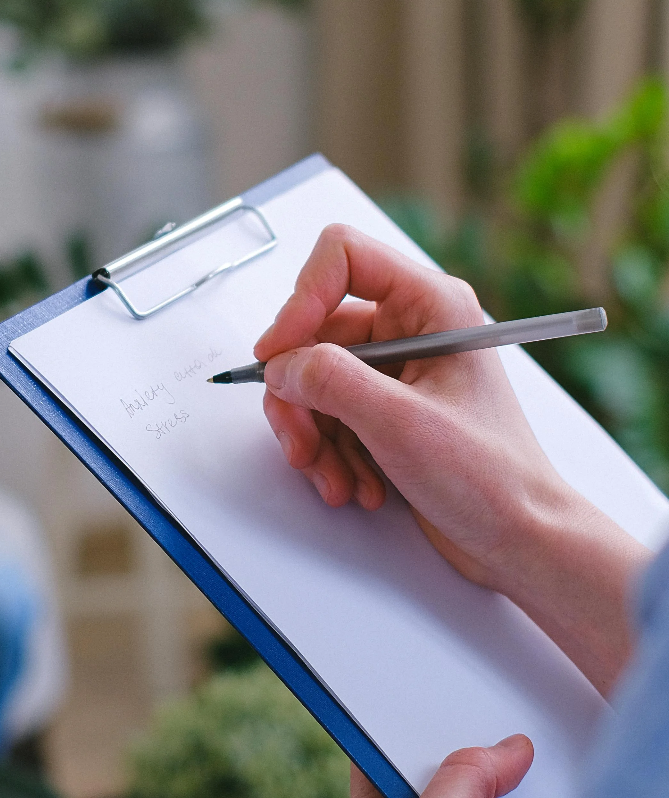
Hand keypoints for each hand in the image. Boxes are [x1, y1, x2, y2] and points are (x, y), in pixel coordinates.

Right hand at [255, 224, 648, 693]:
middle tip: (302, 444)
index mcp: (431, 304)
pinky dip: (329, 453)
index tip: (278, 354)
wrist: (519, 540)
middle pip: (315, 331)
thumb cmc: (490, 477)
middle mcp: (412, 327)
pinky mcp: (386, 408)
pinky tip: (354, 484)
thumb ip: (331, 381)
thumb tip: (281, 365)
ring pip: (314, 379)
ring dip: (314, 435)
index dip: (301, 299)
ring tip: (336, 479)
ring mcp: (397, 369)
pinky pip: (327, 413)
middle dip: (301, 396)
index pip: (343, 257)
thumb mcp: (400, 423)